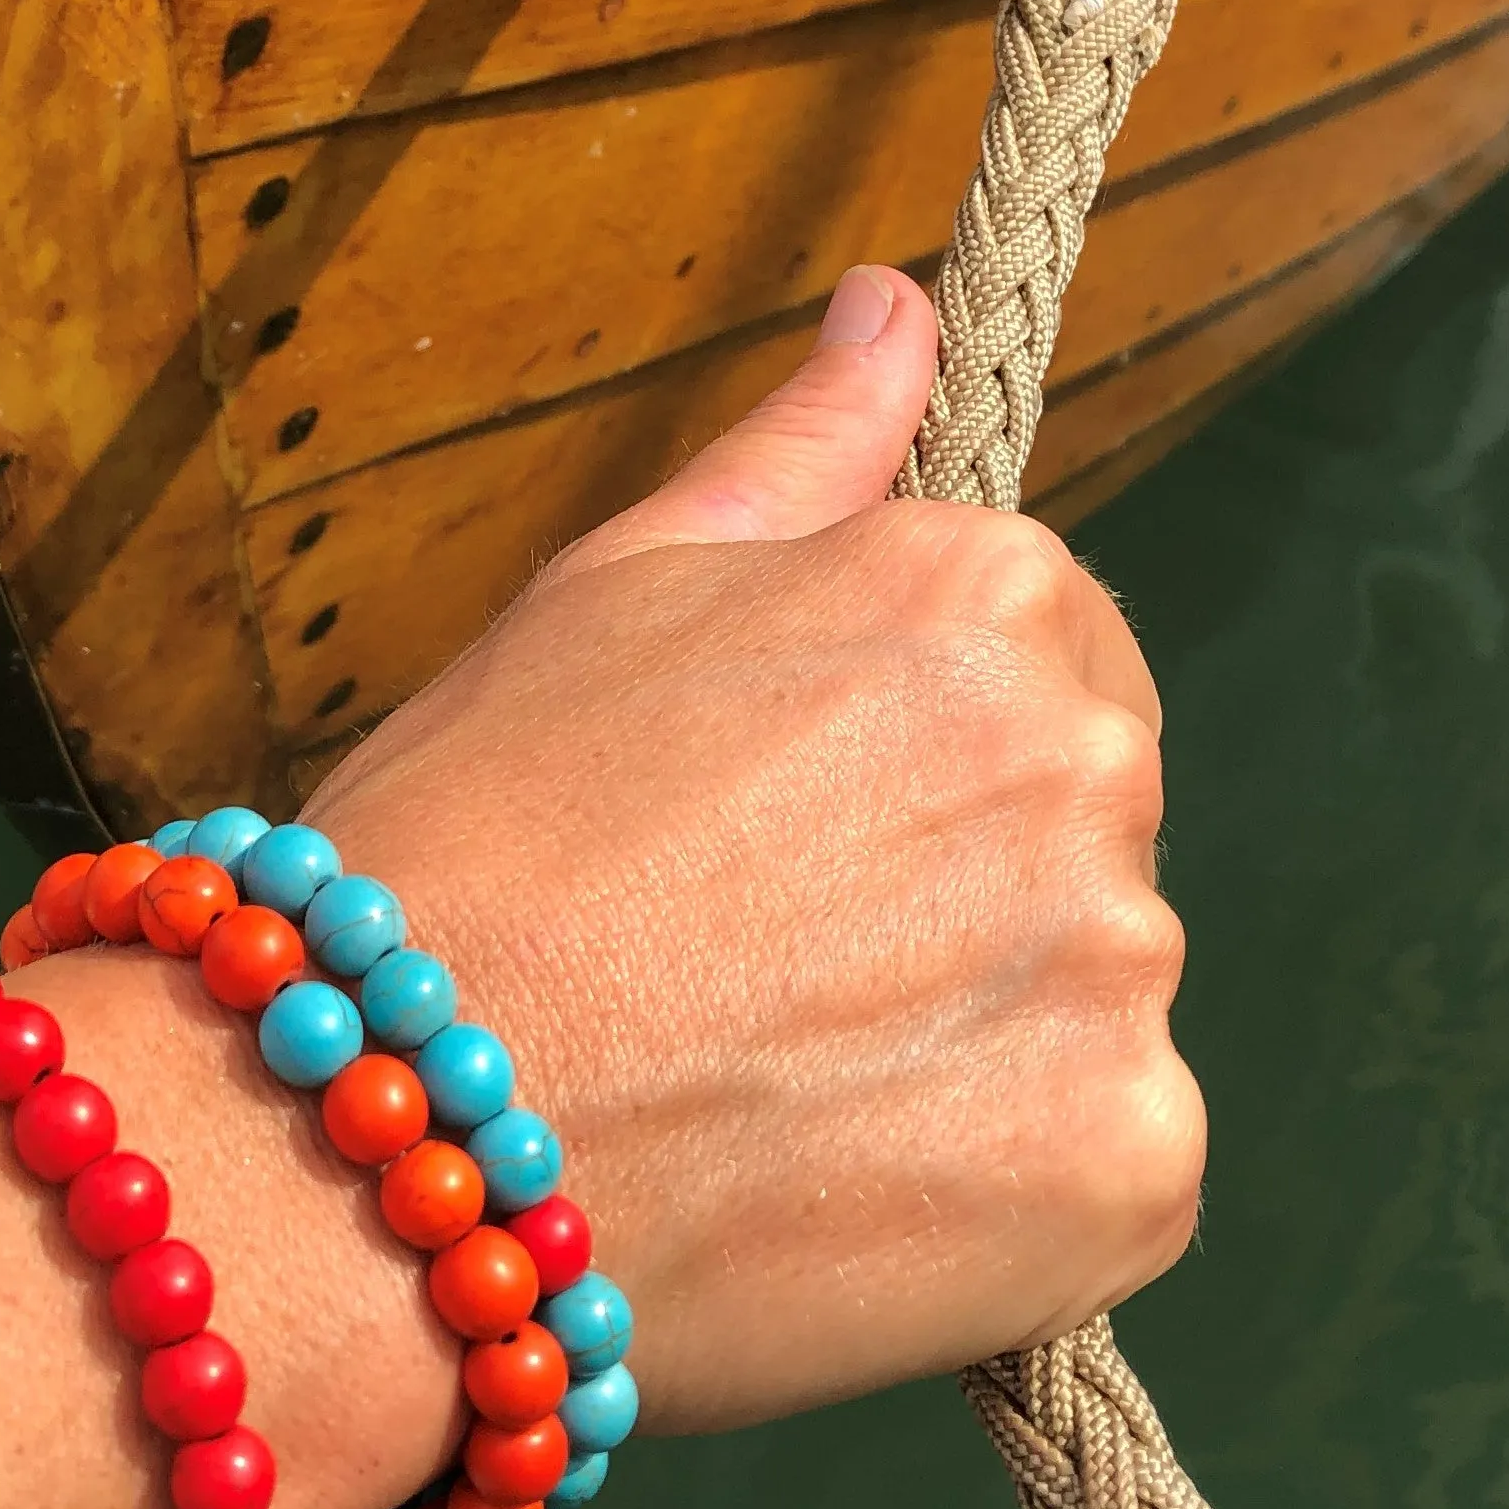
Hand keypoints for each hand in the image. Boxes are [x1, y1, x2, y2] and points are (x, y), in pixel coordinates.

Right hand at [307, 268, 1202, 1428]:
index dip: (896, 770)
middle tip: (750, 983)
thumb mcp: (608, 599)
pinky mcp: (1124, 1169)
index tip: (776, 850)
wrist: (383, 1133)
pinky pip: (1104, 1179)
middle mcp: (1083, 756)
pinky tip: (833, 1201)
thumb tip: (897, 302)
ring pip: (1082, 1012)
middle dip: (949, 904)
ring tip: (768, 1102)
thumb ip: (797, 455)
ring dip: (969, 1060)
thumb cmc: (463, 849)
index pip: (1037, 662)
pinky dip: (1000, 1205)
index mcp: (973, 594)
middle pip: (1074, 835)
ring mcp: (1115, 970)